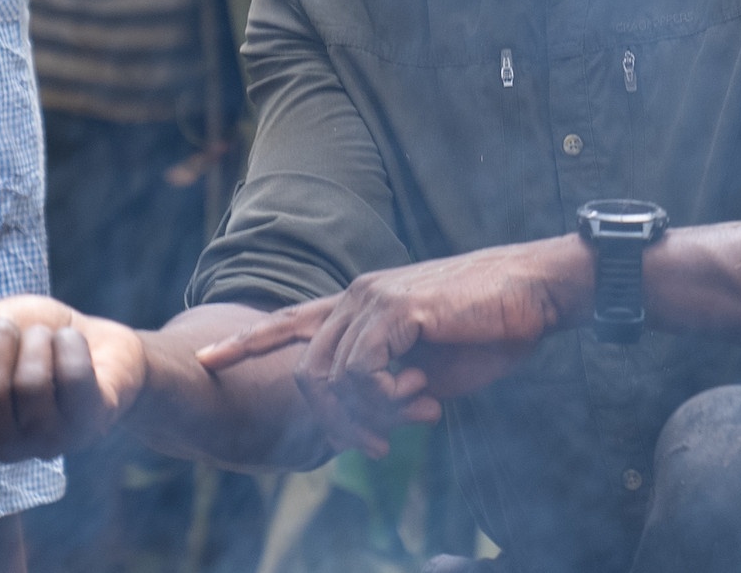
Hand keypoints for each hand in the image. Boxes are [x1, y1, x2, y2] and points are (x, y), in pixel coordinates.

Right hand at [0, 296, 148, 461]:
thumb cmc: (34, 340)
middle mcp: (3, 444)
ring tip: (45, 336)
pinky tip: (72, 341)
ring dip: (37, 341)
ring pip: (31, 386)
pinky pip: (73, 379)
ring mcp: (47, 441)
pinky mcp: (89, 427)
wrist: (100, 346)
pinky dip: (70, 345)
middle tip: (10, 324)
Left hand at [192, 237, 587, 455]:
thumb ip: (393, 386)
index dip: (245, 341)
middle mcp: (357, 295)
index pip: (288, 321)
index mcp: (361, 304)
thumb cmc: (492, 328)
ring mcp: (373, 297)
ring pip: (327, 374)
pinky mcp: (396, 307)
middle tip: (374, 446)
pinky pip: (360, 370)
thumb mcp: (432, 368)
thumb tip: (373, 417)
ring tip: (400, 426)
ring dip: (359, 416)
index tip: (204, 358)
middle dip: (328, 419)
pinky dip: (381, 397)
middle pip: (303, 366)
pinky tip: (416, 398)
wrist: (536, 294)